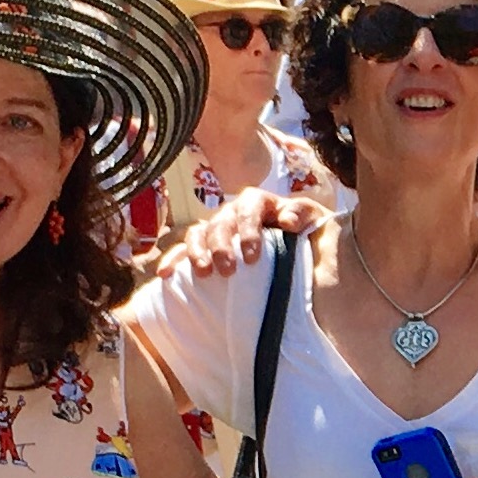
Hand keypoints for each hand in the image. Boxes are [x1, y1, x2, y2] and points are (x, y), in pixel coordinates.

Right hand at [171, 190, 325, 278]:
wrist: (300, 247)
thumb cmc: (304, 232)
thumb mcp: (312, 218)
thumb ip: (302, 212)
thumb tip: (286, 221)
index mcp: (258, 203)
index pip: (249, 208)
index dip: (248, 230)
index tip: (253, 257)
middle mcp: (232, 213)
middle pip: (220, 223)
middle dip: (222, 246)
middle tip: (229, 270)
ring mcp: (215, 229)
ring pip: (198, 233)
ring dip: (197, 252)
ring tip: (203, 274)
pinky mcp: (204, 247)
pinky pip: (183, 250)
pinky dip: (173, 260)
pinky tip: (165, 274)